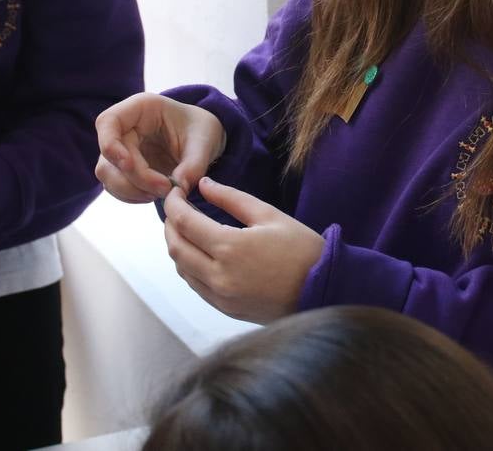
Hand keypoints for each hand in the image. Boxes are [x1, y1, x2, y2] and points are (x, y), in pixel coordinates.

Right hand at [95, 93, 224, 201]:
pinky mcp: (124, 168)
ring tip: (163, 193)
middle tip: (165, 188)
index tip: (130, 165)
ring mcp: (121, 148)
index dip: (110, 145)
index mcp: (141, 108)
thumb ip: (194, 166)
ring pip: (108, 174)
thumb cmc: (200, 130)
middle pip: (108, 156)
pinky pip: (116, 186)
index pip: (108, 121)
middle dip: (135, 178)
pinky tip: (155, 195)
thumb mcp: (205, 141)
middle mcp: (125, 127)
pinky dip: (133, 196)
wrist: (201, 138)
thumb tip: (177, 190)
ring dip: (131, 190)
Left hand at [162, 177, 323, 323]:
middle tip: (176, 207)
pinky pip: (195, 285)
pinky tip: (200, 252)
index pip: (184, 222)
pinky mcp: (225, 309)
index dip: (173, 203)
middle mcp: (219, 275)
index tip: (175, 190)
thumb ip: (231, 198)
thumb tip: (203, 184)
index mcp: (230, 247)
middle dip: (169, 224)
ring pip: (182, 269)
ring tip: (187, 227)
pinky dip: (190, 265)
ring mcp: (220, 296)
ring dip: (177, 246)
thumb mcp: (269, 215)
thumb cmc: (302, 249)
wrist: (323, 289)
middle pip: (175, 247)